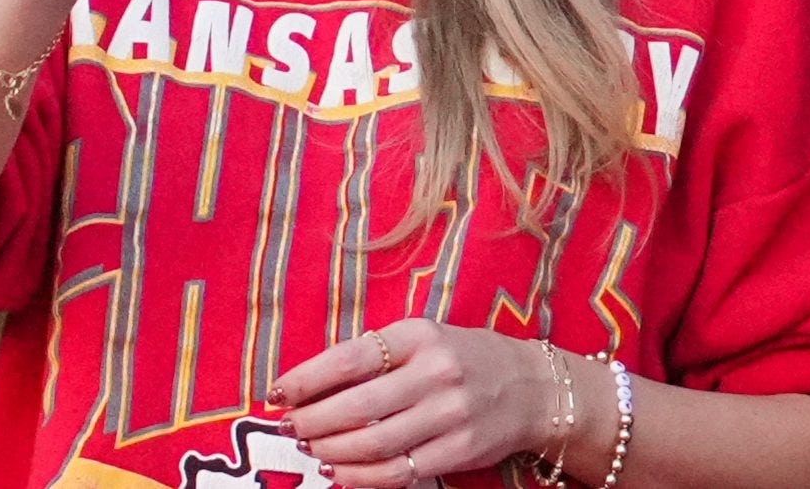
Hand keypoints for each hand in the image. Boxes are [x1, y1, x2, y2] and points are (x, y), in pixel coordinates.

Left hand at [271, 320, 551, 487]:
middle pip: (358, 405)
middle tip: (289, 429)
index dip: (306, 379)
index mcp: (419, 335)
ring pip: (375, 443)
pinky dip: (361, 478)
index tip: (277, 393)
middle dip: (313, 421)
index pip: (350, 358)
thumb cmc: (463, 358)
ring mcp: (450, 415)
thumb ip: (377, 355)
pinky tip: (339, 474)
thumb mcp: (424, 338)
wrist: (532, 387)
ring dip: (332, 451)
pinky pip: (400, 472)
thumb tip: (313, 383)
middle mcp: (435, 372)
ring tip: (310, 450)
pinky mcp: (459, 451)